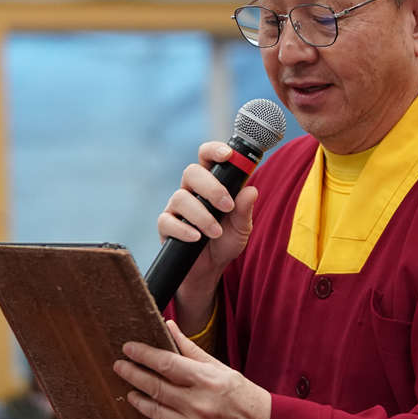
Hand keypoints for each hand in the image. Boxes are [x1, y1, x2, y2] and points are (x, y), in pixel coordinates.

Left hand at [114, 321, 270, 418]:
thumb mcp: (221, 369)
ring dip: (139, 399)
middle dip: (133, 374)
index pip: (166, 363)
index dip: (144, 354)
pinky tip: (154, 411)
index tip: (129, 348)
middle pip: (155, 387)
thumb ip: (192, 350)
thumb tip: (169, 327)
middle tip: (119, 366)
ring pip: (155, 411)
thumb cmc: (243, 396)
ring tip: (131, 390)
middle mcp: (198, 406)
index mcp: (207, 381)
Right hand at [157, 142, 258, 323]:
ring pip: (181, 198)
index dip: (214, 150)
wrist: (210, 268)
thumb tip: (251, 191)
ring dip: (202, 215)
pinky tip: (197, 238)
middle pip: (191, 172)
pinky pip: (167, 221)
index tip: (228, 155)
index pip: (207, 157)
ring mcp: (176, 207)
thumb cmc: (226, 240)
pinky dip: (184, 230)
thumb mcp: (242, 227)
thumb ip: (245, 209)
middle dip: (211, 187)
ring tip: (216, 232)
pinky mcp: (166, 226)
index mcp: (210, 182)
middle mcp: (191, 190)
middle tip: (227, 206)